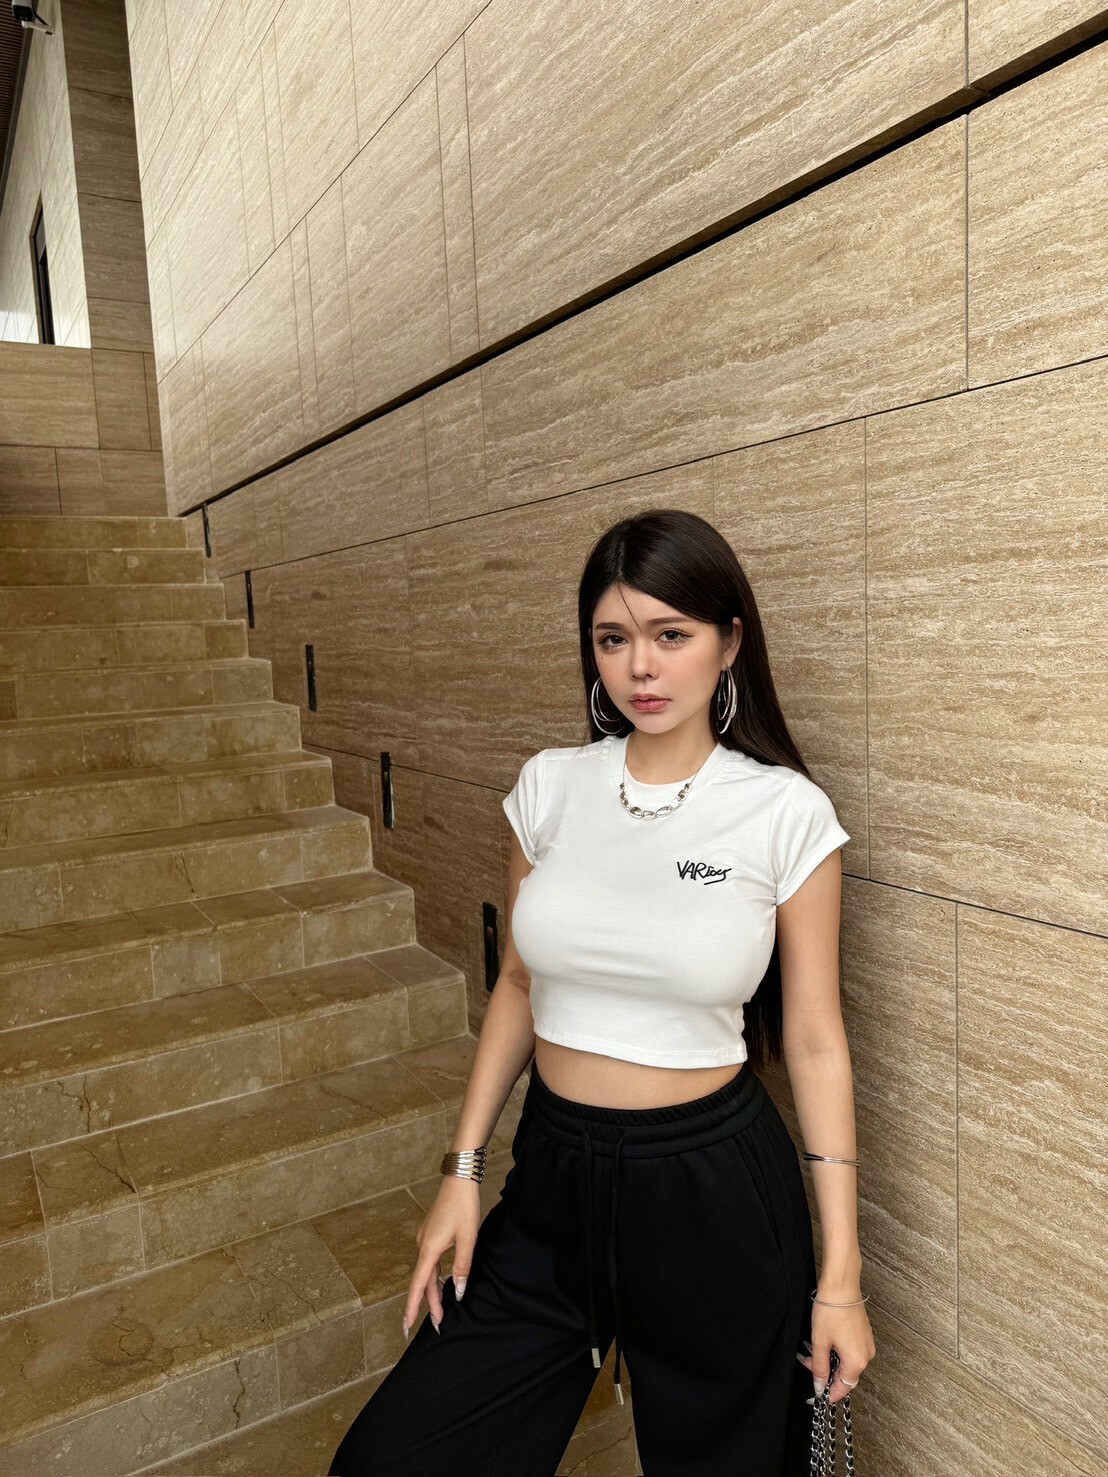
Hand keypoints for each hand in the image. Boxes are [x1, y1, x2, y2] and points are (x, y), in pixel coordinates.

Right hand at [402, 1175, 481, 1339]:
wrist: (459, 1179)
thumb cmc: (463, 1206)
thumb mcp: (468, 1238)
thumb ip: (462, 1267)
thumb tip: (457, 1292)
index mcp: (429, 1249)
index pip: (418, 1285)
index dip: (413, 1307)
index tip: (407, 1326)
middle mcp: (422, 1245)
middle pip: (424, 1281)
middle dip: (430, 1304)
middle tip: (439, 1324)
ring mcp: (425, 1238)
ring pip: (427, 1271)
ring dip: (433, 1291)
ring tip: (442, 1310)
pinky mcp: (431, 1233)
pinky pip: (430, 1261)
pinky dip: (434, 1276)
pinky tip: (441, 1282)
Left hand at [797, 1297, 875, 1404]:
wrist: (841, 1285)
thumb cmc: (831, 1311)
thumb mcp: (820, 1342)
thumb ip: (820, 1368)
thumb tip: (820, 1387)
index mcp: (857, 1362)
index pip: (844, 1388)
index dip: (829, 1393)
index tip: (816, 1395)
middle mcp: (866, 1355)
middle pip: (845, 1375)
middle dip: (825, 1371)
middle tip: (808, 1361)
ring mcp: (867, 1343)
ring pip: (846, 1361)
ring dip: (829, 1359)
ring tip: (813, 1349)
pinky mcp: (864, 1333)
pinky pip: (850, 1350)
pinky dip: (836, 1350)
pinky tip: (824, 1341)